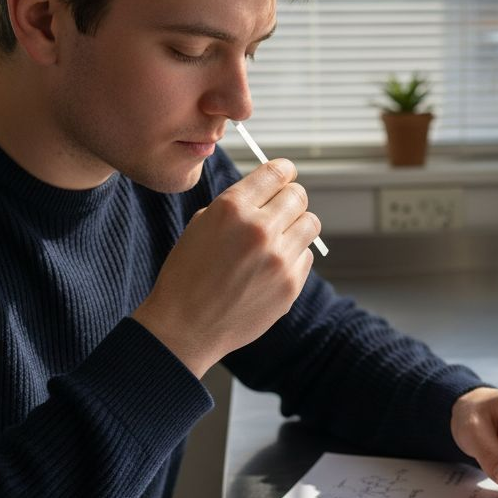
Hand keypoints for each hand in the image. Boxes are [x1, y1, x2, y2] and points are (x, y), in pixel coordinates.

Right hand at [132, 159, 320, 376]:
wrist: (186, 326)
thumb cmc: (187, 275)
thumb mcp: (201, 225)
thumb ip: (236, 206)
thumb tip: (267, 194)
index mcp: (232, 208)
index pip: (276, 172)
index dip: (284, 171)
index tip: (286, 174)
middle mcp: (260, 229)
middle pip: (299, 196)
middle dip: (290, 199)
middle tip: (282, 209)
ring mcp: (279, 259)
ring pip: (311, 224)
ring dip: (297, 226)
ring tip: (279, 238)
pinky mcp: (291, 285)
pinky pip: (306, 257)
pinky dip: (294, 257)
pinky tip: (271, 268)